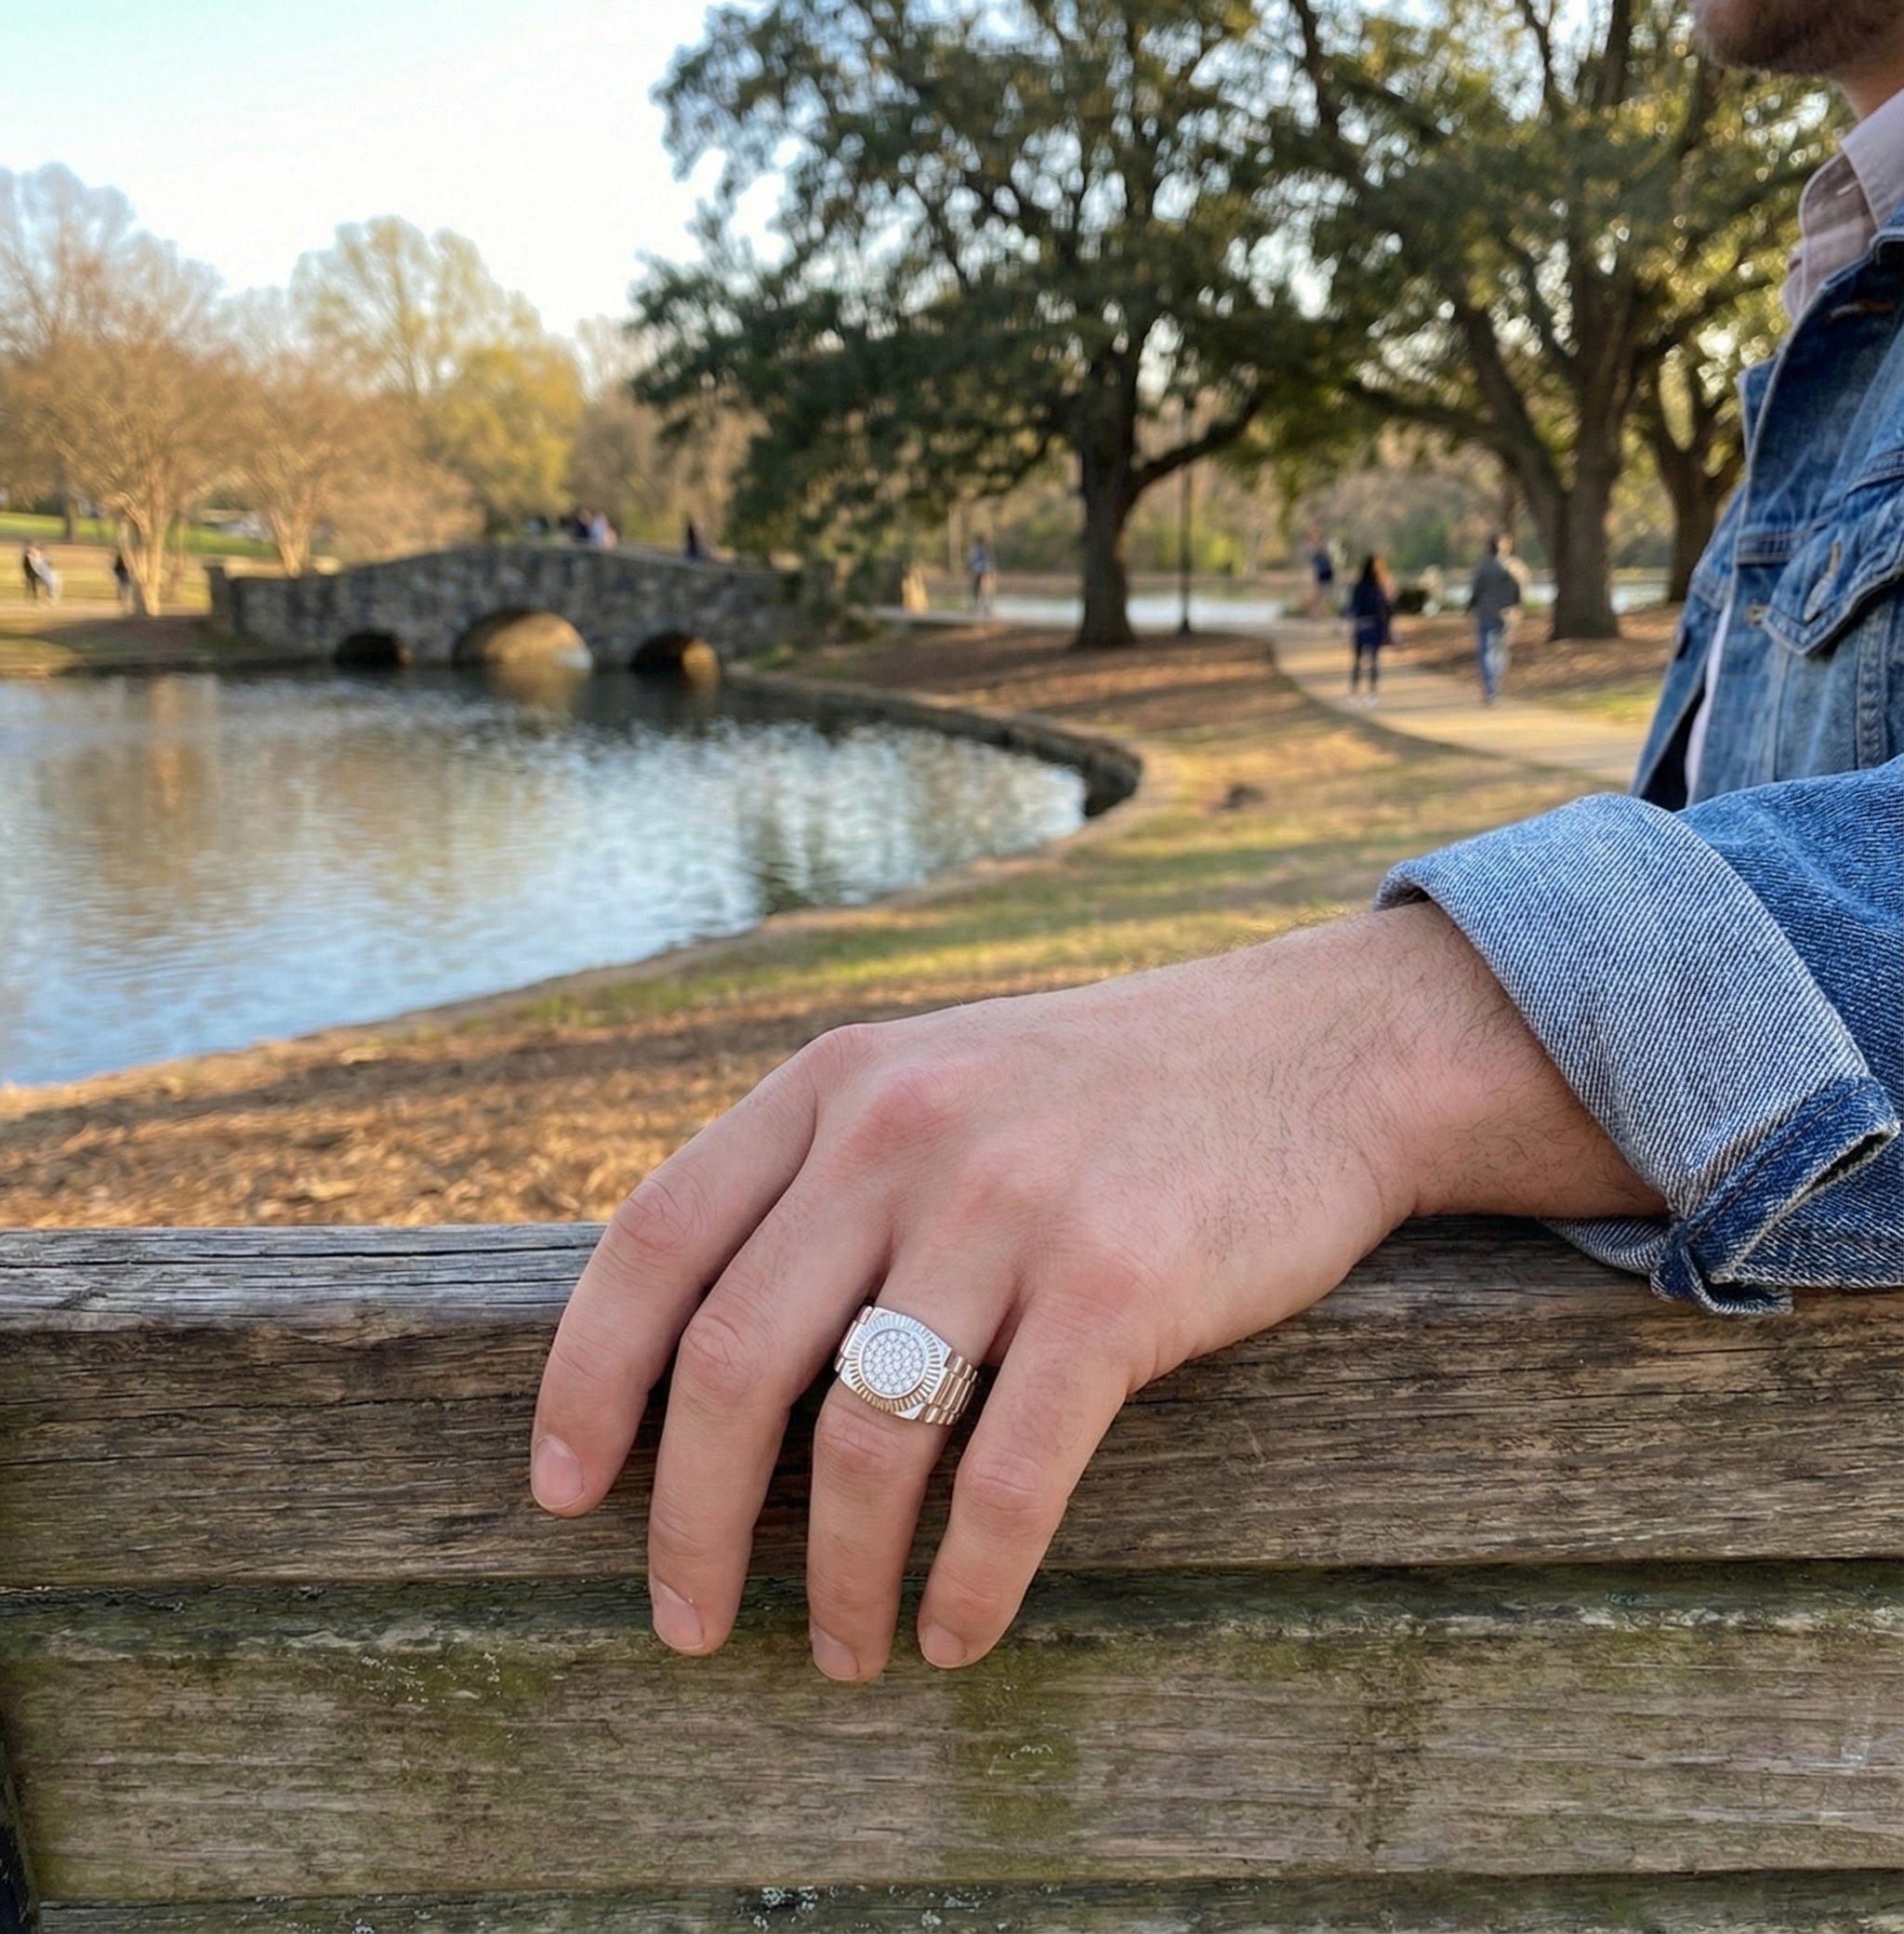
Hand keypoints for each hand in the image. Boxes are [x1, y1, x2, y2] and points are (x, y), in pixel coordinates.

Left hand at [530, 904, 1659, 1677]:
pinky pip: (1006, 1477)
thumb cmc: (1101, 1096)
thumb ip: (818, 1175)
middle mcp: (904, 1133)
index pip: (656, 1239)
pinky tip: (957, 1634)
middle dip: (688, 1522)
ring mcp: (1010, 1208)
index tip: (564, 1491)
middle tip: (685, 1622)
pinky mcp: (1119, 1288)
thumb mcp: (934, 1079)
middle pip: (734, 1362)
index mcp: (835, 1083)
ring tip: (842, 1650)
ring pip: (863, 1439)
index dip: (588, 1378)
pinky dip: (965, 1581)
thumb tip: (689, 1355)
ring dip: (834, 1579)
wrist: (1309, 1054)